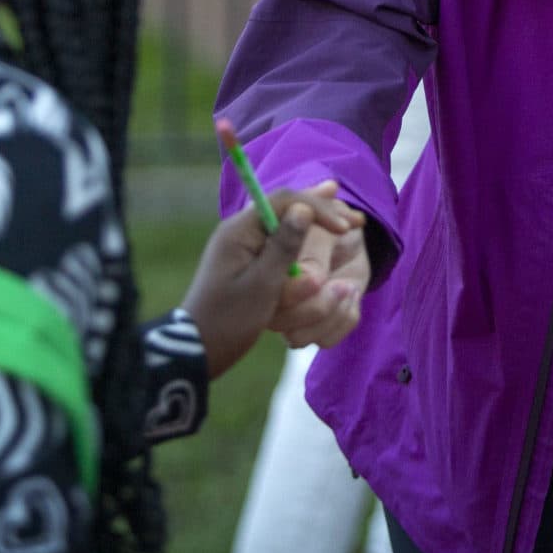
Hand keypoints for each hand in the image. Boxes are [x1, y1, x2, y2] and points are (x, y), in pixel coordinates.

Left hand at [182, 182, 364, 377]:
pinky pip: (279, 245)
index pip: (284, 200)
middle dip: (322, 213)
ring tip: (345, 226)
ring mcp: (242, 246)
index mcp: (239, 230)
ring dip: (314, 227)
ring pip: (285, 226)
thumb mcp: (262, 285)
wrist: (196, 351)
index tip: (347, 227)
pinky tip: (323, 241)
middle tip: (356, 222)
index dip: (319, 208)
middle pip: (287, 208)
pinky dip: (303, 246)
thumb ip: (284, 247)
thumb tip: (304, 209)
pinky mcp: (247, 263)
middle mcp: (240, 231)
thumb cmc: (228, 321)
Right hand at [268, 193, 371, 348]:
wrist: (348, 235)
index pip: (265, 295)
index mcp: (262, 269)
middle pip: (280, 324)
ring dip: (333, 314)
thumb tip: (312, 280)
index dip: (294, 292)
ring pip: (299, 338)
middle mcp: (267, 297)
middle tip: (344, 285)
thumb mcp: (321, 231)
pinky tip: (350, 293)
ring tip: (349, 286)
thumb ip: (311, 253)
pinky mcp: (311, 327)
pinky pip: (325, 340)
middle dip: (318, 307)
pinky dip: (345, 317)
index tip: (321, 279)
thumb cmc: (328, 226)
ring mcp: (287, 316)